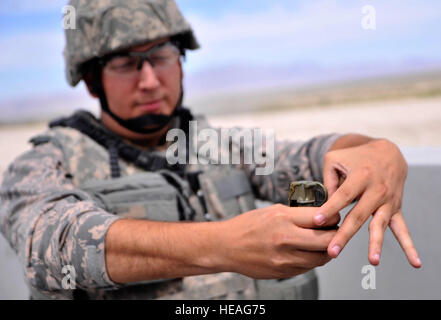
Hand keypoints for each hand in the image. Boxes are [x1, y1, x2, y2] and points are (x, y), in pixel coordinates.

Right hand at [219, 204, 338, 278]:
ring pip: (321, 257)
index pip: (322, 218)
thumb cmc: (248, 226)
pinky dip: (312, 260)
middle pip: (327, 240)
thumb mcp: (272, 211)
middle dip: (335, 235)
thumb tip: (321, 217)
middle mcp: (285, 238)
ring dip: (326, 251)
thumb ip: (297, 215)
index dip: (333, 217)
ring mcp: (285, 258)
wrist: (227, 246)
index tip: (333, 217)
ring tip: (322, 244)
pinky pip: (308, 267)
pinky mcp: (283, 272)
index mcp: (283, 218)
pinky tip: (306, 253)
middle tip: (333, 232)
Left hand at [316, 138, 420, 267]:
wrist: (387, 153)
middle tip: (333, 251)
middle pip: (359, 215)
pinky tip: (414, 262)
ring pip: (380, 224)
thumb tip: (326, 205)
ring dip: (376, 243)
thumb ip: (327, 180)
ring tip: (373, 260)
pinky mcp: (395, 208)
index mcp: (361, 176)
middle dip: (345, 234)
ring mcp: (388, 201)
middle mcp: (376, 189)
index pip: (343, 195)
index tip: (317, 221)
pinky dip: (409, 246)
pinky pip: (402, 229)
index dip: (330, 208)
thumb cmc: (356, 157)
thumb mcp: (335, 159)